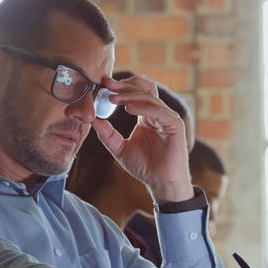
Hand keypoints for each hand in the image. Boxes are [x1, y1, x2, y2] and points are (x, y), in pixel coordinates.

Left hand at [90, 75, 192, 202]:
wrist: (160, 183)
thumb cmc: (144, 167)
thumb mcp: (120, 149)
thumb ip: (108, 134)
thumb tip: (93, 120)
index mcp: (146, 115)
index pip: (136, 92)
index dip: (120, 87)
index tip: (103, 84)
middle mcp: (158, 113)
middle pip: (143, 90)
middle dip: (124, 86)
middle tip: (107, 85)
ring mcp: (168, 118)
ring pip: (150, 98)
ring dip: (130, 96)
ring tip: (114, 98)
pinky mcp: (175, 125)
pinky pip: (159, 112)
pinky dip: (144, 108)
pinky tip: (129, 108)